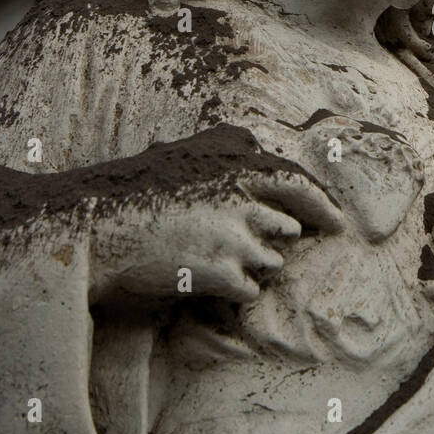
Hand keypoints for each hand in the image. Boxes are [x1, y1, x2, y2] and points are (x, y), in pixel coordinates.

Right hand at [90, 169, 350, 305]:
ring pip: (270, 261)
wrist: (95, 229)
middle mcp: (241, 198)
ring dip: (248, 266)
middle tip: (247, 247)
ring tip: (206, 258)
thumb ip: (226, 148)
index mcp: (235, 167)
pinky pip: (250, 289)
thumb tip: (257, 141)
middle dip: (272, 241)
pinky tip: (202, 280)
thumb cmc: (134, 190)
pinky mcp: (221, 272)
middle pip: (287, 229)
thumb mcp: (184, 152)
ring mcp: (234, 236)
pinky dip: (234, 291)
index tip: (338, 221)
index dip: (322, 203)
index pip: (296, 182)